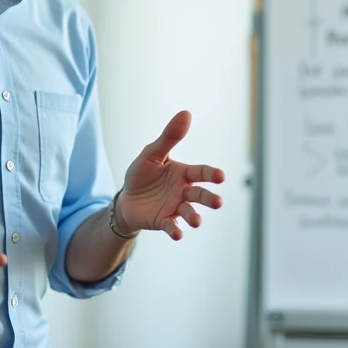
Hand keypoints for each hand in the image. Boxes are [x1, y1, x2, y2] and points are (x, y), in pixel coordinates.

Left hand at [119, 111, 224, 239]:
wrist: (127, 198)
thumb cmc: (142, 174)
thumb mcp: (152, 153)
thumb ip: (169, 137)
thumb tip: (186, 113)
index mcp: (183, 173)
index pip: (201, 172)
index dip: (212, 174)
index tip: (221, 176)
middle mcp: (183, 191)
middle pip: (200, 194)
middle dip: (210, 198)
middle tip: (218, 202)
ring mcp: (175, 207)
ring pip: (189, 212)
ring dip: (194, 216)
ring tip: (196, 221)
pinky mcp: (164, 221)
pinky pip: (172, 226)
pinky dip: (176, 231)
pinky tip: (178, 234)